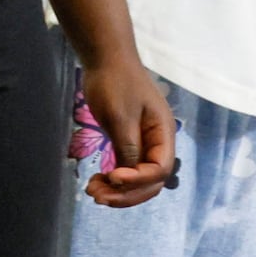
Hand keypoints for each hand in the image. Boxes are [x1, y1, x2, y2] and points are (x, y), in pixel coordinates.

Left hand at [75, 52, 176, 207]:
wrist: (105, 59)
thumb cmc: (116, 82)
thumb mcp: (121, 115)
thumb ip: (128, 146)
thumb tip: (130, 176)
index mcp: (163, 133)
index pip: (160, 169)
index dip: (138, 180)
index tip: (112, 176)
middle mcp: (157, 142)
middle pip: (151, 181)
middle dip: (126, 193)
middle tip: (98, 196)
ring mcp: (143, 144)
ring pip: (137, 179)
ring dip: (117, 191)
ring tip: (92, 191)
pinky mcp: (128, 142)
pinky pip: (126, 170)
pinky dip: (112, 180)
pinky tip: (95, 182)